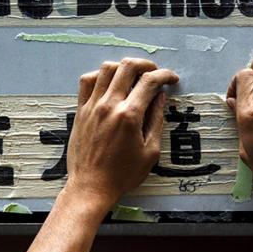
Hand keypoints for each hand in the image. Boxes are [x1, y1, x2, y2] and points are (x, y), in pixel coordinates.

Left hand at [65, 58, 178, 209]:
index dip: (165, 75)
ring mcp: (92, 106)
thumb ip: (156, 121)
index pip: (150, 81)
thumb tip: (160, 98)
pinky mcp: (80, 111)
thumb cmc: (122, 175)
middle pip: (127, 66)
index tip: (172, 79)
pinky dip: (99, 76)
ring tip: (132, 77)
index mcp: (129, 116)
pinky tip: (109, 84)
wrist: (91, 187)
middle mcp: (109, 105)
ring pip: (106, 69)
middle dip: (146, 64)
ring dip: (123, 67)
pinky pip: (87, 82)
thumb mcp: (150, 152)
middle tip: (154, 73)